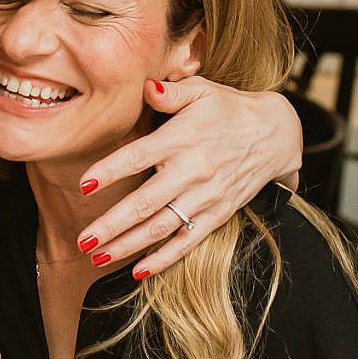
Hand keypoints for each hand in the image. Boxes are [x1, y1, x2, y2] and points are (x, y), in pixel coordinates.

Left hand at [75, 81, 303, 277]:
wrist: (274, 135)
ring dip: (128, 245)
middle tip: (83, 241)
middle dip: (112, 224)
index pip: (139, 157)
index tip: (84, 184)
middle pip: (146, 203)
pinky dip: (164, 259)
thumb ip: (171, 92)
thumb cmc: (229, 109)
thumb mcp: (202, 91)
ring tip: (98, 257)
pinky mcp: (218, 214)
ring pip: (161, 227)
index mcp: (181, 139)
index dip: (111, 171)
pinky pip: (188, 241)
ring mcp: (205, 196)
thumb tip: (146, 87)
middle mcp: (192, 171)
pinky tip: (139, 271)